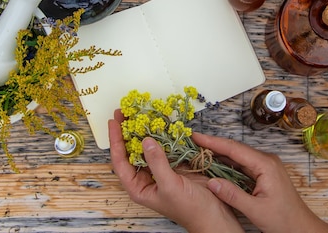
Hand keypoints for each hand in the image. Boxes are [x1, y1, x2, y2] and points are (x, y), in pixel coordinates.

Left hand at [108, 110, 243, 232]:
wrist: (214, 215)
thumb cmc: (190, 209)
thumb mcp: (170, 186)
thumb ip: (157, 163)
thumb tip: (146, 141)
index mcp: (139, 187)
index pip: (120, 161)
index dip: (115, 141)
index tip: (113, 122)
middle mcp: (147, 177)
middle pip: (131, 151)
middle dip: (127, 132)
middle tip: (124, 111)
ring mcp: (162, 169)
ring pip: (148, 146)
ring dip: (144, 129)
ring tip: (138, 112)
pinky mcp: (176, 163)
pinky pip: (166, 145)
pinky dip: (162, 133)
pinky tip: (160, 121)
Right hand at [193, 133, 327, 232]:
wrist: (301, 227)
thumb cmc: (283, 219)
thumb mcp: (255, 210)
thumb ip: (233, 195)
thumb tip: (211, 182)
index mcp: (265, 165)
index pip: (234, 149)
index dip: (213, 142)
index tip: (196, 136)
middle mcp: (266, 161)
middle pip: (235, 149)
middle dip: (213, 144)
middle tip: (193, 141)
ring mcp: (265, 166)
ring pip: (238, 156)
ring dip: (219, 153)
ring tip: (199, 149)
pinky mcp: (264, 173)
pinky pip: (242, 164)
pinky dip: (227, 163)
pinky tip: (215, 163)